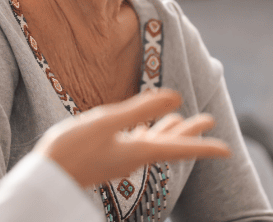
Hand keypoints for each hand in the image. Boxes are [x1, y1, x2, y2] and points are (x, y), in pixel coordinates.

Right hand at [34, 88, 230, 187]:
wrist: (45, 176)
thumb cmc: (71, 149)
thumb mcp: (105, 122)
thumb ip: (140, 108)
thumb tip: (176, 97)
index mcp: (138, 151)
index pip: (178, 148)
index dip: (204, 147)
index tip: (227, 151)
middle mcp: (133, 157)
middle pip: (169, 143)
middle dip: (190, 132)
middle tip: (209, 120)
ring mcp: (120, 158)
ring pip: (153, 142)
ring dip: (170, 130)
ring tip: (181, 119)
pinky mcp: (107, 156)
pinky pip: (136, 143)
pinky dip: (146, 132)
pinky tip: (143, 129)